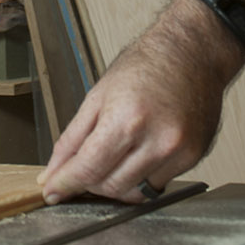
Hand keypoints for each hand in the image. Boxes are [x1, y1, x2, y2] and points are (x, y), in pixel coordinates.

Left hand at [39, 0, 238, 203]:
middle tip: (81, 169)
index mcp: (127, 118)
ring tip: (111, 159)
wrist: (192, 52)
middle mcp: (157, 139)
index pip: (88, 168)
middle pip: (110, 186)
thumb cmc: (146, 65)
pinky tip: (137, 154)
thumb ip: (72, 138)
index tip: (52, 191)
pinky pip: (156, 184)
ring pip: (134, 193)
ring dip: (114, 184)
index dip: (64, 184)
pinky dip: (140, 177)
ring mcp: (178, 151)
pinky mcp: (192, 158)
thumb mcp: (98, 95)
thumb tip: (53, 171)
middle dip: (89, 183)